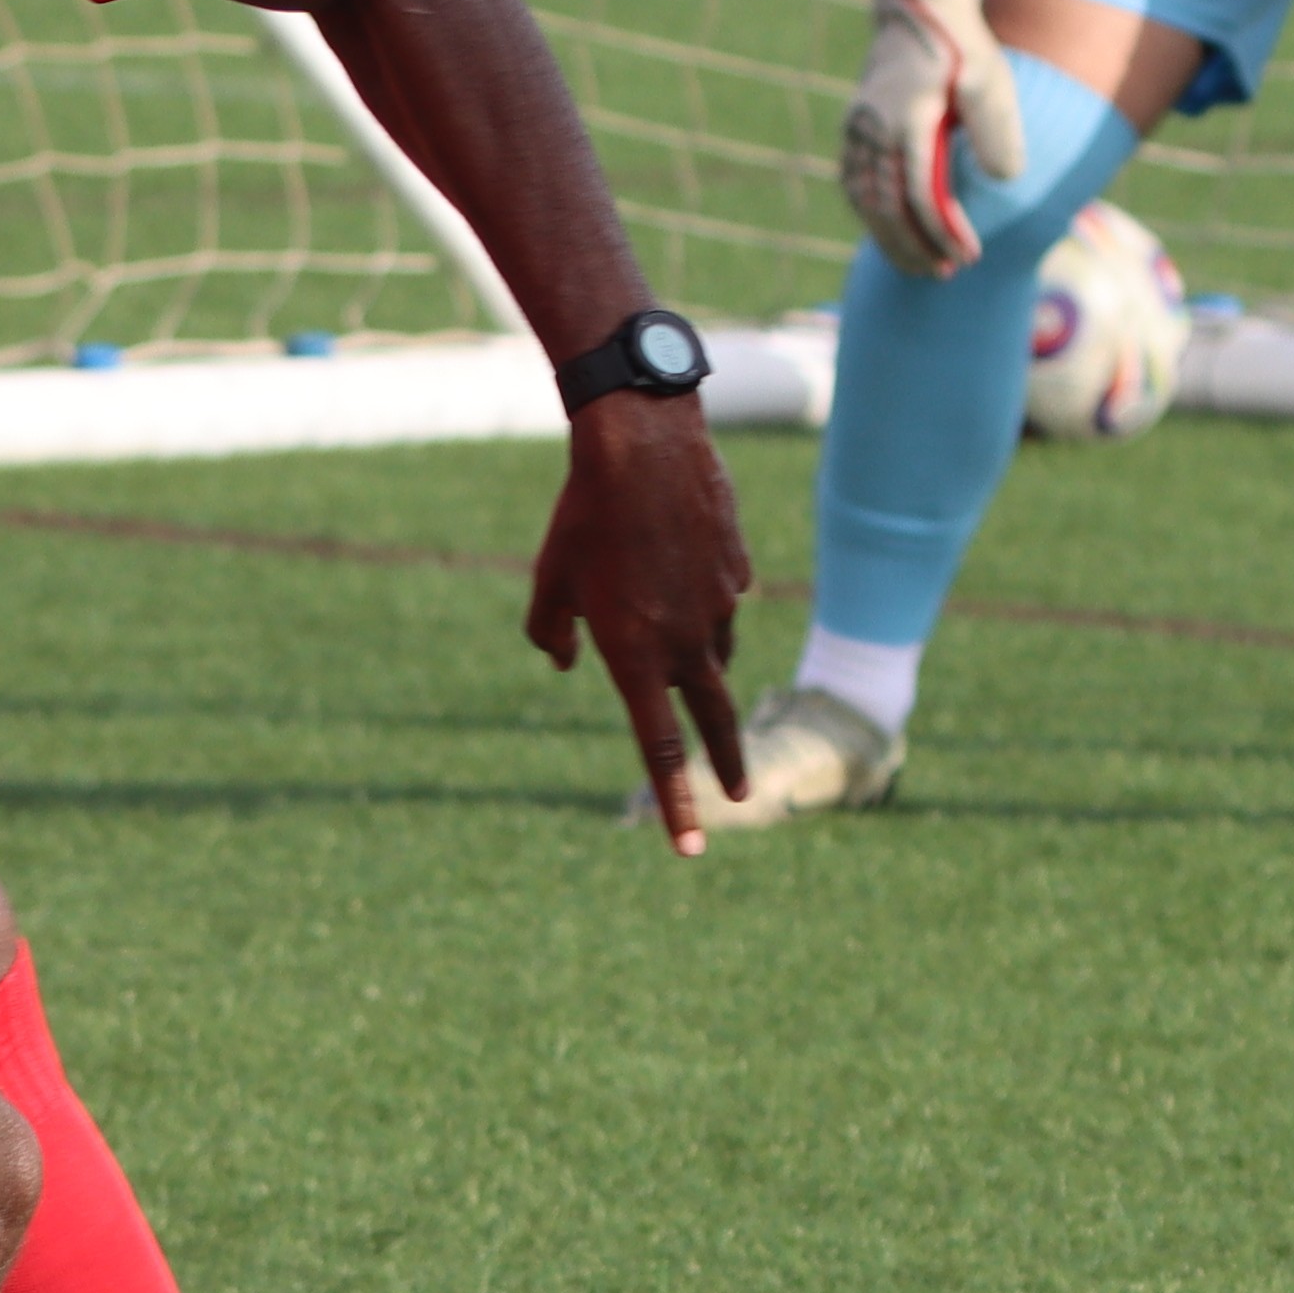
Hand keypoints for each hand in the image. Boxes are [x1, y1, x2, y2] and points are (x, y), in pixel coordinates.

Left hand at [526, 395, 754, 849]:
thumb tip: (562, 664)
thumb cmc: (583, 516)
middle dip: (730, 762)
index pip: (660, 748)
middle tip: (743, 792)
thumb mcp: (550, 580)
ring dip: (698, 657)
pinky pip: (723, 601)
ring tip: (662, 615)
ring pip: (716, 651)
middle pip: (715, 720)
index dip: (676, 803)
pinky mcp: (737, 571)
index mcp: (634, 656)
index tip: (691, 848)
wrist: (641, 444)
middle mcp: (686, 642)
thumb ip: (550, 634)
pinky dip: (704, 601)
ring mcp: (720, 606)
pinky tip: (680, 564)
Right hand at [836, 0, 1021, 279]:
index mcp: (907, 120)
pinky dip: (870, 216)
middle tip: (943, 273)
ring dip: (889, 239)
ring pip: (864, 201)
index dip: (944, 231)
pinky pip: (854, 185)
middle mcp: (873, 130)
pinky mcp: (853, 130)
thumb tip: (1004, 179)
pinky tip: (892, 233)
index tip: (969, 255)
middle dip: (914, 247)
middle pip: (886, 208)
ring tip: (918, 265)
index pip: (922, 194)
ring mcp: (857, 130)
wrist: (916, 8)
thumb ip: (995, 128)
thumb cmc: (961, 45)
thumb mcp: (989, 79)